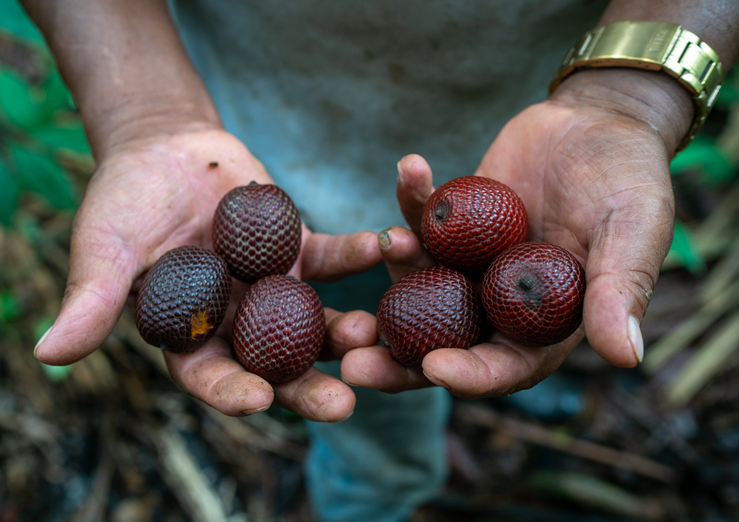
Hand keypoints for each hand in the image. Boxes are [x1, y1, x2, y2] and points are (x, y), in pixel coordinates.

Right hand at [33, 124, 381, 420]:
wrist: (164, 148)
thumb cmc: (124, 201)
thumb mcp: (105, 248)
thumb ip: (91, 299)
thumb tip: (47, 355)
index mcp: (190, 335)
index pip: (211, 377)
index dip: (232, 392)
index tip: (260, 402)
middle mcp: (238, 322)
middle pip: (275, 364)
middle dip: (308, 387)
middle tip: (345, 405)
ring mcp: (274, 289)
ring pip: (313, 320)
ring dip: (343, 328)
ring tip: (370, 330)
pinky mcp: (300, 249)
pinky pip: (333, 256)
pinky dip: (356, 253)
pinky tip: (382, 246)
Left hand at [342, 69, 687, 397]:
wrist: (599, 125)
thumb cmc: (629, 181)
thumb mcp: (634, 230)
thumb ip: (621, 289)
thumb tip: (626, 356)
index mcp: (543, 325)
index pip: (503, 366)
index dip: (470, 374)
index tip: (433, 369)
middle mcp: (497, 304)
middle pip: (443, 343)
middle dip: (398, 357)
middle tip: (352, 364)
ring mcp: (469, 265)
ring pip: (420, 284)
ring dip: (395, 269)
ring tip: (386, 241)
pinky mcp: (450, 226)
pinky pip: (423, 221)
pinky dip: (412, 200)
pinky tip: (409, 169)